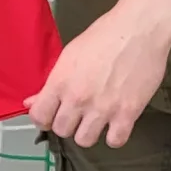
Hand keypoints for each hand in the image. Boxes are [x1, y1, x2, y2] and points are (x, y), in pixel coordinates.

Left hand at [25, 0, 170, 150]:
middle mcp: (78, 99)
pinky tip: (116, 124)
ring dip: (89, 132)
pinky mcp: (128, 113)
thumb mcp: (70, 55)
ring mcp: (103, 108)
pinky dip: (114, 136)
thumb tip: (31, 102)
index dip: (43, 118)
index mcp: (60, 82)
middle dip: (67, 124)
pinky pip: (115, 141)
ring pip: (84, 141)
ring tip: (96, 119)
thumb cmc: (104, 36)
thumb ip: (51, 82)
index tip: (51, 115)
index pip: (39, 116)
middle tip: (78, 114)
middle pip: (62, 131)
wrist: (139, 30)